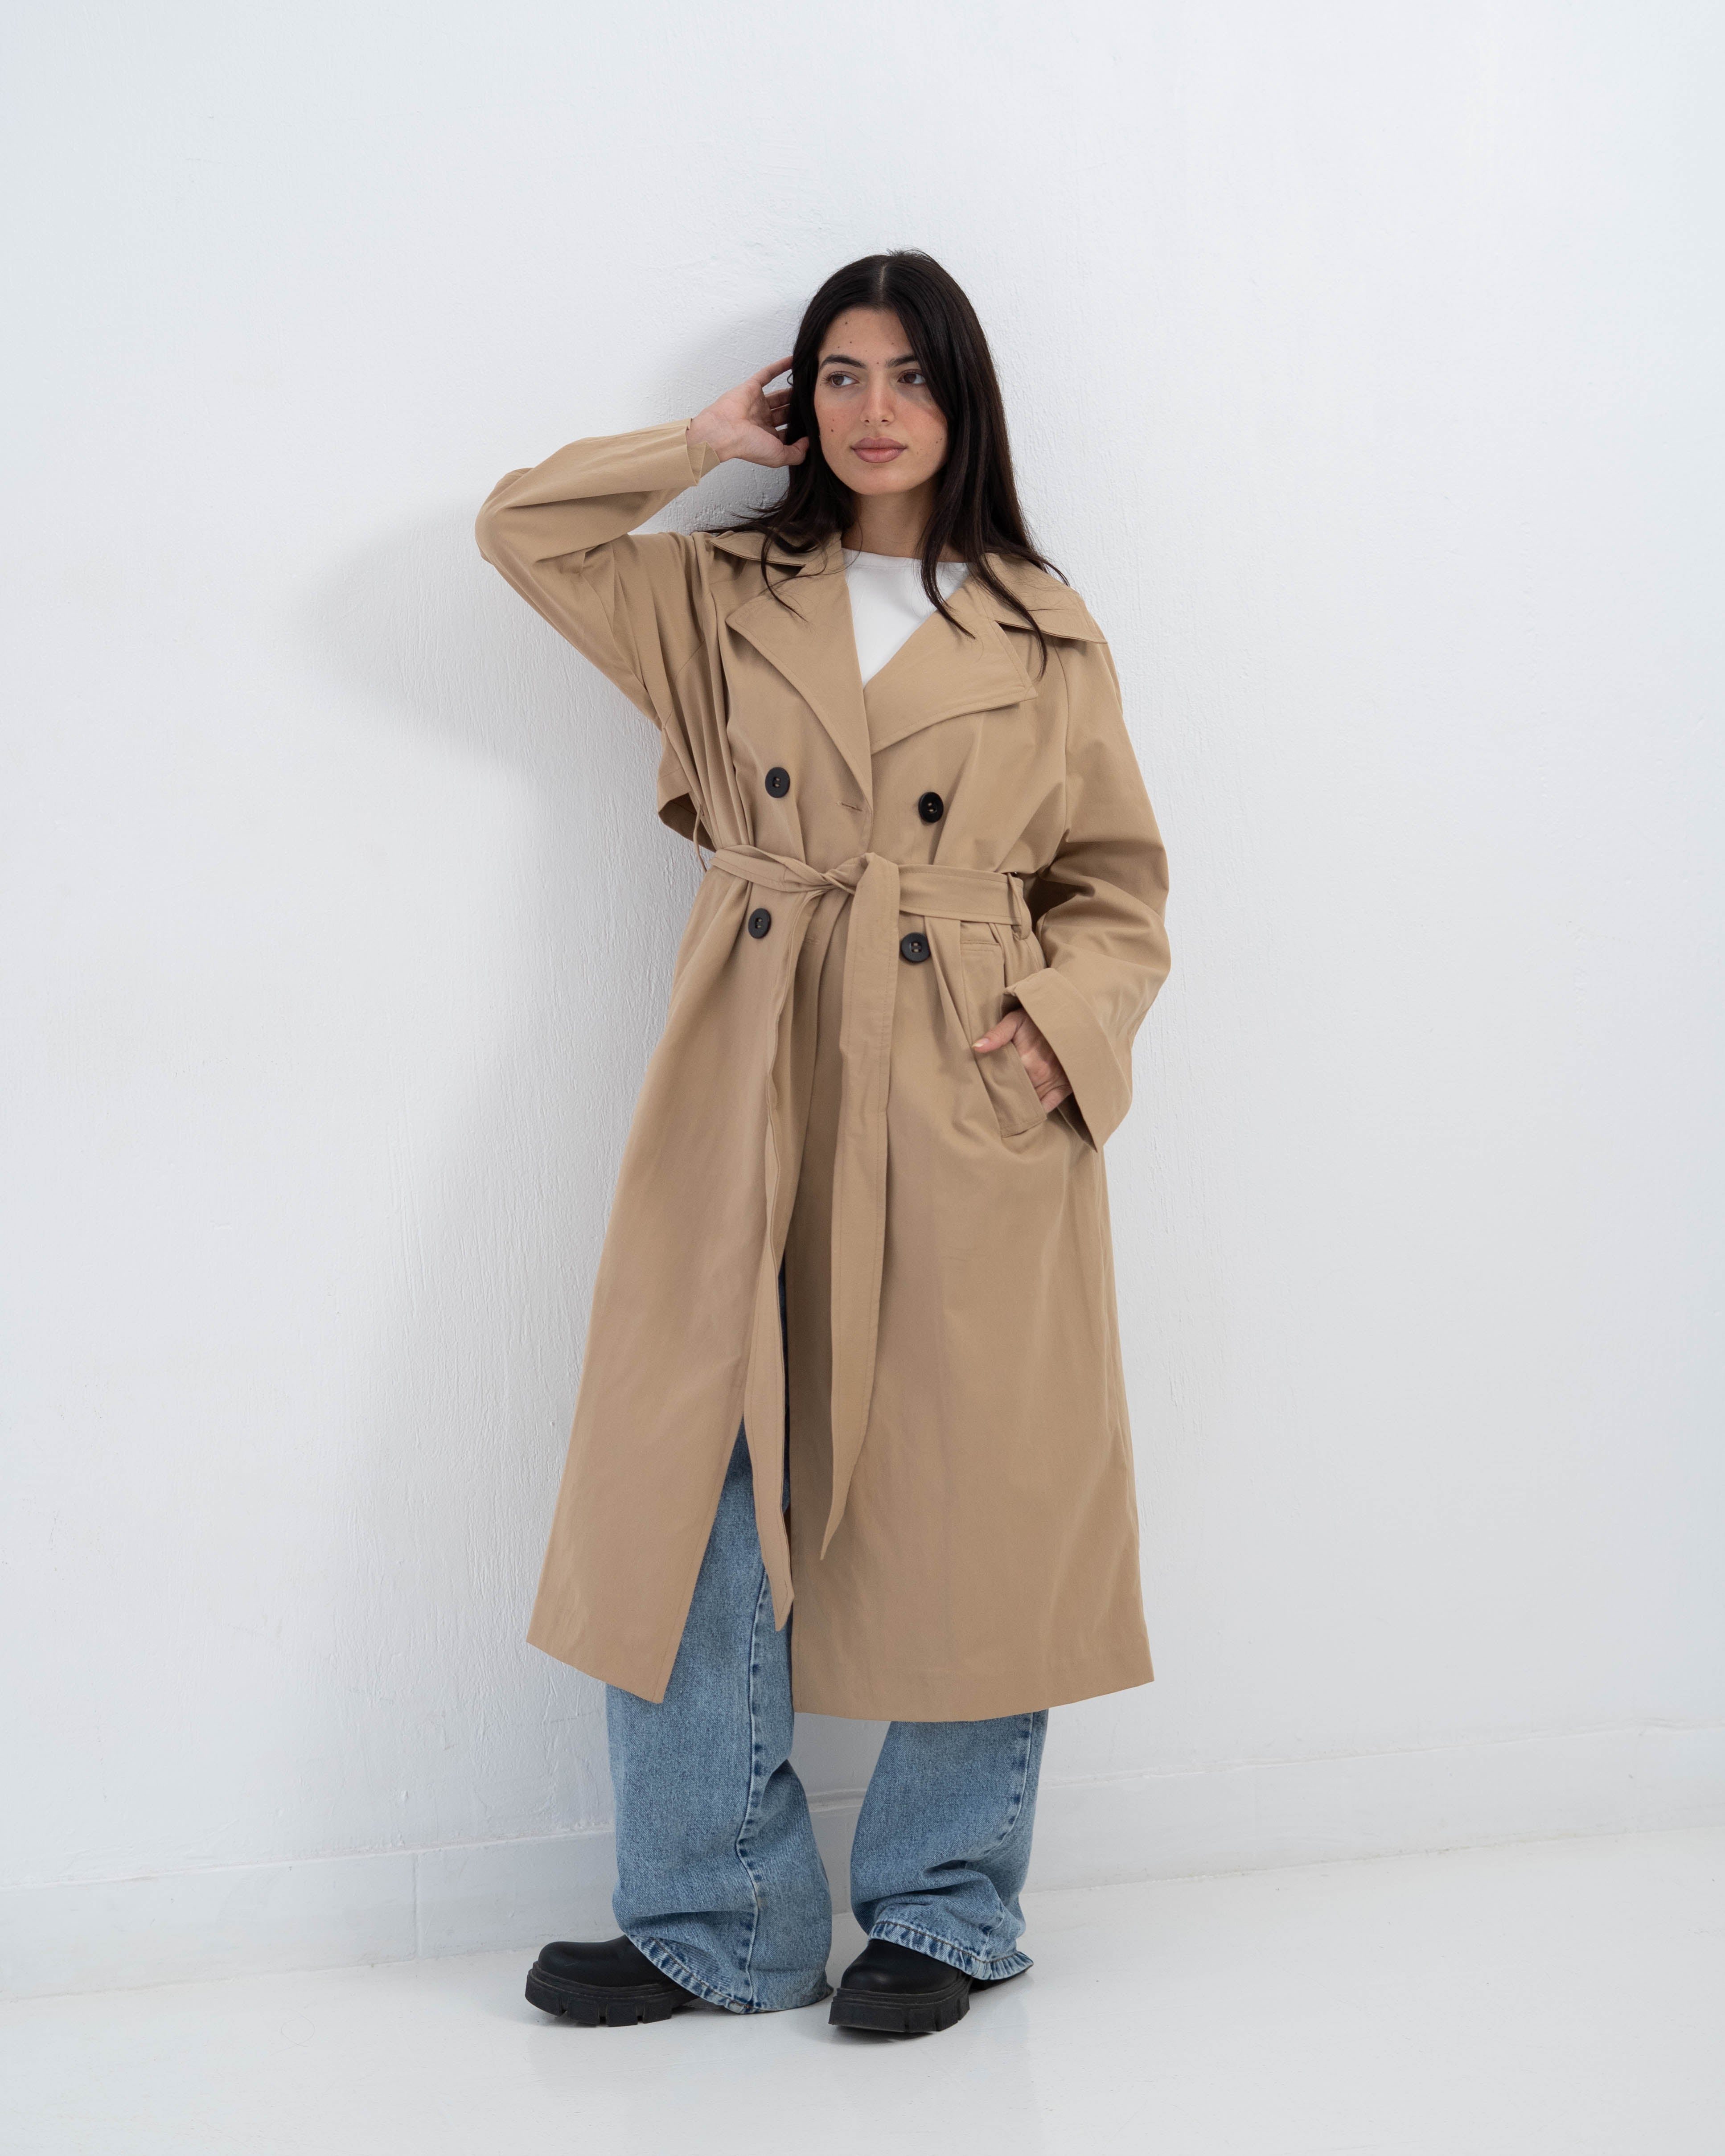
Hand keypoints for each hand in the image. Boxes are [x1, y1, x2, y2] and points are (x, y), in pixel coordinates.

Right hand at [687, 357, 807, 469]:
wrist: (724, 430)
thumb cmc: (747, 445)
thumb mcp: (778, 457)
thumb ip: (797, 453)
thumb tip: (809, 443)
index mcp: (767, 437)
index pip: (787, 431)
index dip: (799, 429)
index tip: (814, 424)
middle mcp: (762, 420)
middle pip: (785, 412)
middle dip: (798, 409)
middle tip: (815, 401)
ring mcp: (757, 403)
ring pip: (779, 395)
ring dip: (792, 391)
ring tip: (808, 384)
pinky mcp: (751, 387)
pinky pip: (768, 374)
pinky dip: (780, 367)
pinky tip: (794, 362)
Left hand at [971, 1007, 1070, 1114]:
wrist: (1067, 1017)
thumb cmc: (1038, 1018)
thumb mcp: (1016, 1020)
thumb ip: (997, 1034)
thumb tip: (976, 1047)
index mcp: (1024, 1060)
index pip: (1002, 1081)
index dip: (993, 1085)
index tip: (985, 1088)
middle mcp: (1038, 1074)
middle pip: (1015, 1092)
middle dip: (1005, 1095)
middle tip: (994, 1098)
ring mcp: (1052, 1081)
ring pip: (1030, 1101)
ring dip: (1020, 1104)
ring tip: (1007, 1110)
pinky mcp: (1065, 1085)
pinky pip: (1049, 1104)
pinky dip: (1039, 1109)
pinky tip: (1028, 1112)